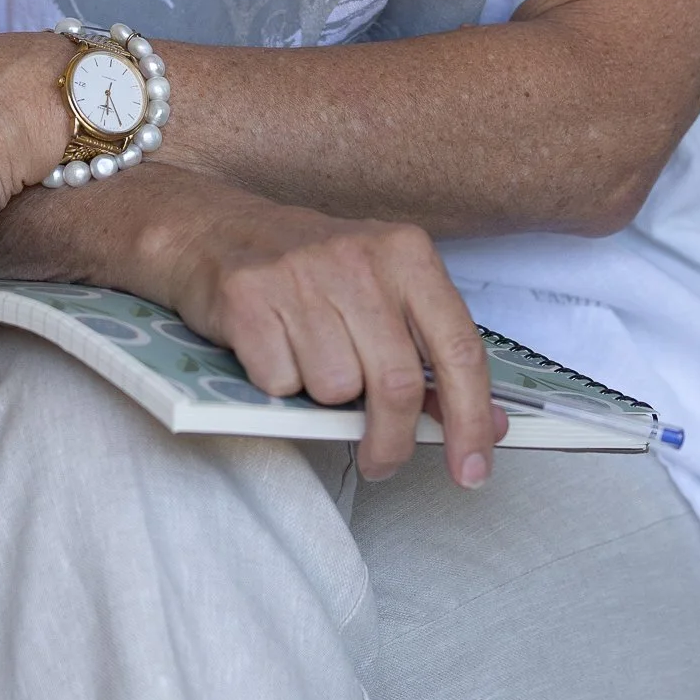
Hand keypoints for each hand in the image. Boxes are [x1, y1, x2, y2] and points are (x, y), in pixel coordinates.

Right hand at [150, 186, 504, 487]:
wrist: (212, 229)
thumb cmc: (309, 272)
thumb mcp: (382, 295)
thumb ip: (432, 354)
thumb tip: (487, 424)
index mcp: (407, 254)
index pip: (459, 350)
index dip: (471, 421)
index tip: (472, 470)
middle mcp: (359, 258)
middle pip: (397, 386)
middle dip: (391, 441)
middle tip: (380, 460)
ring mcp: (301, 275)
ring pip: (335, 390)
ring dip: (323, 398)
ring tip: (308, 362)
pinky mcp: (248, 297)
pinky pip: (281, 384)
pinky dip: (279, 386)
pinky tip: (272, 350)